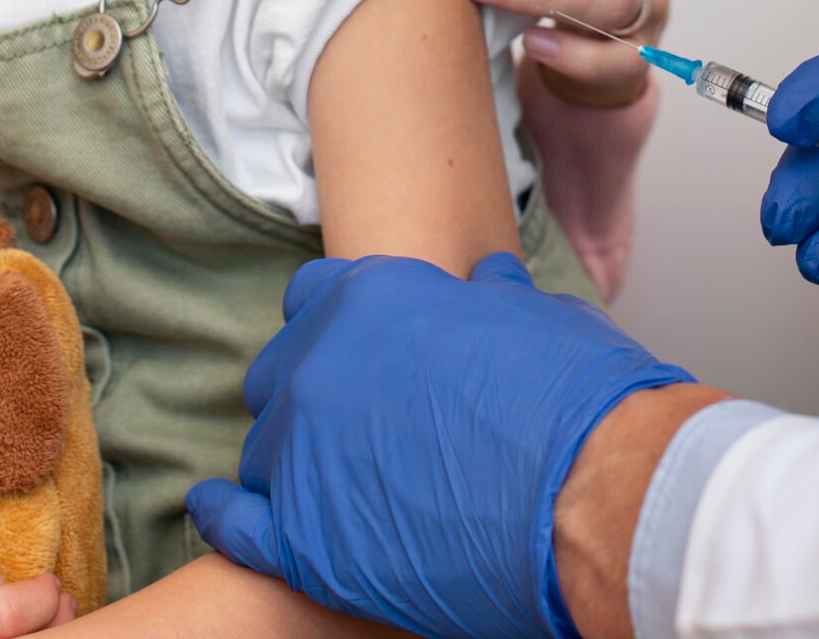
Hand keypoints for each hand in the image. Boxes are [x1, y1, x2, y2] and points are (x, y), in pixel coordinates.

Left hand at [186, 253, 690, 638]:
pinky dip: (228, 516)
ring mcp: (304, 454)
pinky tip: (223, 511)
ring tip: (337, 486)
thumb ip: (492, 299)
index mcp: (368, 298)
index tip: (357, 356)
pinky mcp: (306, 538)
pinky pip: (238, 523)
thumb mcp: (535, 318)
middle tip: (354, 427)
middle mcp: (319, 366)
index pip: (313, 299)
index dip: (335, 328)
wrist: (595, 491)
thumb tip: (488, 280)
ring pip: (265, 451)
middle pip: (280, 376)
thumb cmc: (579, 400)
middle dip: (308, 396)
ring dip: (292, 462)